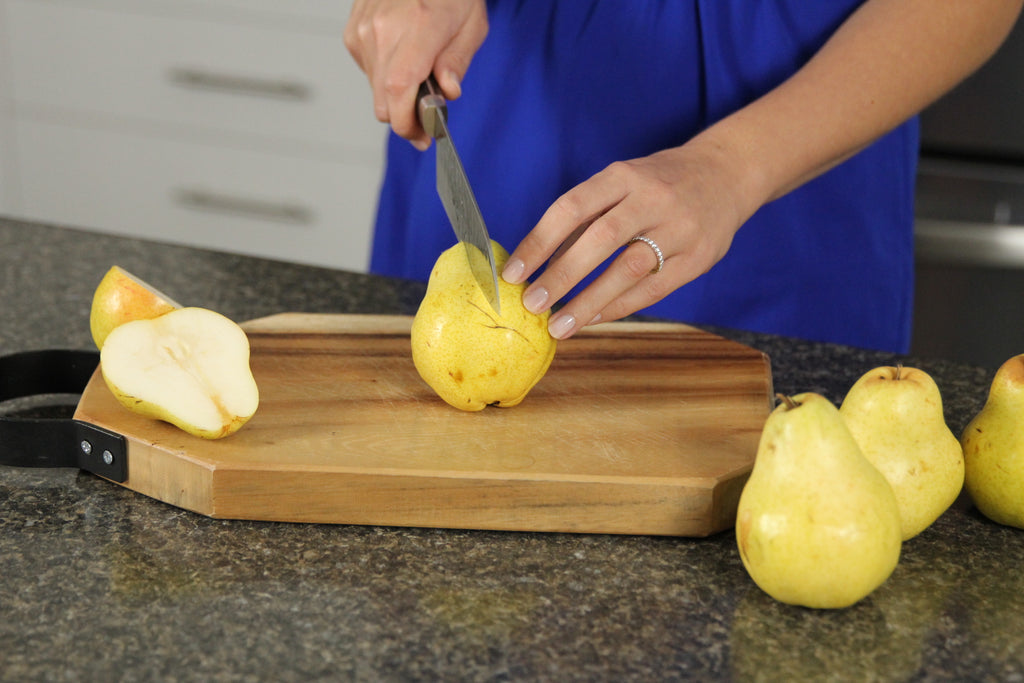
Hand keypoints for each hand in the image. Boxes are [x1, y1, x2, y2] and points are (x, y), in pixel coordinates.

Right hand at [343, 0, 487, 148]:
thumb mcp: (471, 24)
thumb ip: (458, 62)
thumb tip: (448, 93)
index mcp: (418, 27)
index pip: (399, 91)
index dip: (407, 124)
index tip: (422, 136)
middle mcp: (383, 29)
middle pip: (383, 100)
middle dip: (405, 119)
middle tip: (427, 123)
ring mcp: (363, 29)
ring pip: (375, 89)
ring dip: (396, 97)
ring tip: (419, 81)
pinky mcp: (353, 30)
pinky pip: (367, 71)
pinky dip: (385, 76)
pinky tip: (403, 61)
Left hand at [502, 140, 760, 339]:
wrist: (727, 174)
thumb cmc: (659, 183)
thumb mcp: (622, 182)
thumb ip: (585, 218)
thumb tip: (538, 264)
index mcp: (624, 175)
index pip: (572, 207)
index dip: (539, 242)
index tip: (514, 273)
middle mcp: (653, 198)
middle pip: (601, 239)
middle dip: (562, 276)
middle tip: (532, 305)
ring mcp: (680, 228)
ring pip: (629, 269)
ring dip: (589, 301)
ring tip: (559, 326)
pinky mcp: (699, 258)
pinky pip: (653, 289)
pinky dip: (619, 307)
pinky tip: (593, 319)